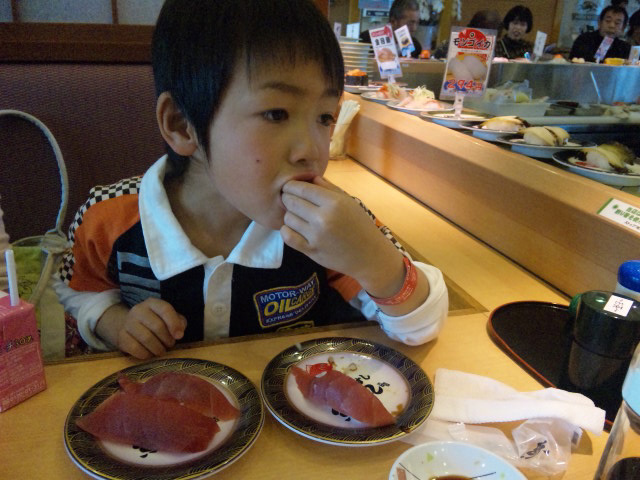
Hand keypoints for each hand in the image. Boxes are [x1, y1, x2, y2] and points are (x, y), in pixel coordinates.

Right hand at [97, 298, 186, 358]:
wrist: (127, 325)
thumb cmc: (154, 321)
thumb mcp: (168, 317)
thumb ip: (178, 322)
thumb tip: (179, 332)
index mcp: (152, 303)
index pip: (165, 309)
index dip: (174, 323)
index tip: (179, 336)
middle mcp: (138, 310)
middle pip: (157, 326)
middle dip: (167, 339)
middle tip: (170, 345)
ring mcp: (128, 323)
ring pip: (146, 338)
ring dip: (158, 348)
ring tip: (161, 351)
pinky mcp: (121, 336)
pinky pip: (135, 348)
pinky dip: (146, 354)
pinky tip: (149, 354)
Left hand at [280, 177, 404, 296]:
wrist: (369, 255)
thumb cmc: (360, 225)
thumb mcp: (349, 202)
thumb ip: (329, 188)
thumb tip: (309, 178)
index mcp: (334, 202)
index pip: (302, 188)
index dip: (291, 185)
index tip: (290, 186)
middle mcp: (323, 218)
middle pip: (291, 201)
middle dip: (287, 198)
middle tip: (290, 199)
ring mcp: (315, 236)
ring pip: (288, 218)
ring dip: (289, 215)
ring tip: (298, 215)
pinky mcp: (311, 251)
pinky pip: (288, 236)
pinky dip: (287, 230)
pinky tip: (294, 228)